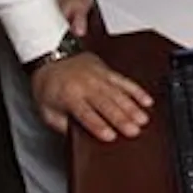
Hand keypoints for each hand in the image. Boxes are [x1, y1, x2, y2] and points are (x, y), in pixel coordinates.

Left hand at [32, 51, 153, 140]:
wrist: (51, 56)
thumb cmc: (48, 85)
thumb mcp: (46, 110)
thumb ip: (62, 125)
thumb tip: (78, 137)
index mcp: (69, 96)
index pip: (86, 114)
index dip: (99, 126)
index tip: (110, 136)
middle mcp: (86, 85)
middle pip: (106, 104)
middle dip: (122, 118)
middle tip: (135, 130)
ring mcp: (98, 76)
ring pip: (118, 93)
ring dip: (132, 106)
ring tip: (143, 119)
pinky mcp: (106, 70)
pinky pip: (124, 80)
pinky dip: (136, 90)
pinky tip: (146, 100)